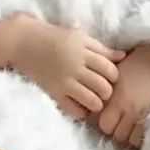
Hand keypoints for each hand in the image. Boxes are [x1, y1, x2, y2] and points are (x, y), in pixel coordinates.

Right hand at [8, 19, 125, 119]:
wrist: (26, 43)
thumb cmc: (55, 38)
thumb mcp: (80, 38)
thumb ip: (101, 49)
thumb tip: (123, 56)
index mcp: (84, 52)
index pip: (110, 70)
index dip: (114, 76)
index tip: (110, 77)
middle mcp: (76, 68)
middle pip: (104, 87)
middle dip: (108, 91)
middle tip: (104, 90)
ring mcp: (65, 82)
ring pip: (92, 101)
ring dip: (98, 103)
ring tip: (95, 100)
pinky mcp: (54, 93)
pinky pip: (73, 109)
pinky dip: (81, 111)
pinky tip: (82, 106)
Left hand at [97, 44, 149, 147]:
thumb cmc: (134, 63)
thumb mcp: (113, 73)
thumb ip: (102, 89)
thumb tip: (94, 99)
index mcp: (110, 94)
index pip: (94, 118)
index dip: (96, 117)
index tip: (101, 113)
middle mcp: (122, 107)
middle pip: (107, 130)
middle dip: (109, 126)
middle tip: (114, 119)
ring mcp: (136, 114)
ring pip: (122, 137)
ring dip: (122, 132)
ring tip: (125, 124)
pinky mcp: (149, 118)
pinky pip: (138, 138)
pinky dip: (135, 136)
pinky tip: (136, 128)